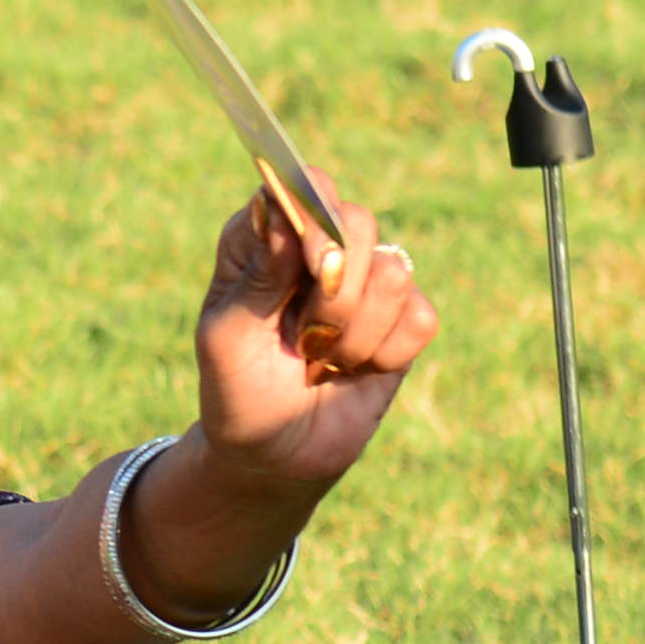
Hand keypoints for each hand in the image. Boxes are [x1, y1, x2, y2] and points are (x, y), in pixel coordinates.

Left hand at [191, 178, 438, 502]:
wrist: (273, 455)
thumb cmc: (236, 392)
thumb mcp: (226, 339)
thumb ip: (257, 277)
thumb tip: (287, 214)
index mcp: (265, 241)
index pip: (303, 188)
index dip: (315, 217)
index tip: (312, 261)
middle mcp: (319, 250)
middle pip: (358, 222)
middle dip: (335, 290)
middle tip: (303, 336)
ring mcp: (368, 282)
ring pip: (394, 272)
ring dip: (352, 333)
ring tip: (320, 360)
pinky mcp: (404, 319)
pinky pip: (419, 317)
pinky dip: (383, 354)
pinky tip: (355, 371)